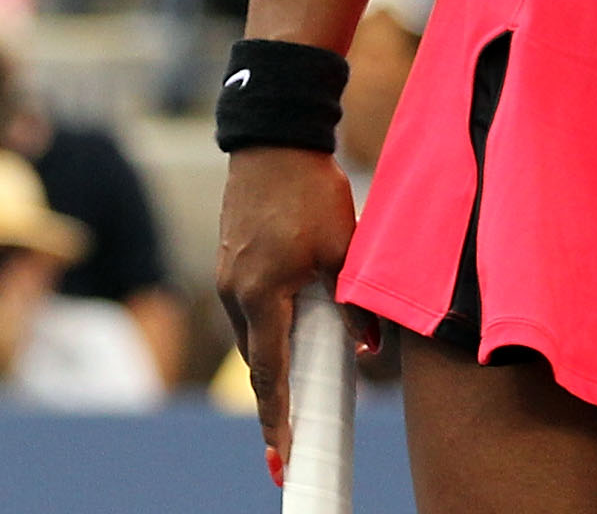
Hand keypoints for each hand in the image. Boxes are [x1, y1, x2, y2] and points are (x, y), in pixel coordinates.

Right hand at [217, 146, 368, 477]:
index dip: (277, 421)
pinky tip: (289, 332)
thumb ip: (354, 302)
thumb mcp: (342, 247)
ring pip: (252, 335)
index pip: (269, 375)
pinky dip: (268, 329)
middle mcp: (235, 292)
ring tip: (295, 396)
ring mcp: (227, 275)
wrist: (272, 138)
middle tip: (291, 446)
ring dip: (273, 362)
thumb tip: (369, 347)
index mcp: (260, 294)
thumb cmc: (309, 190)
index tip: (282, 459)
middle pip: (257, 361)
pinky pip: (248, 309)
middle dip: (274, 402)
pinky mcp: (230, 259)